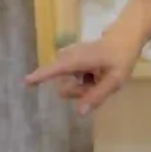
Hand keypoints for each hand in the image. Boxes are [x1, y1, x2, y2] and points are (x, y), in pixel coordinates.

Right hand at [26, 29, 142, 116]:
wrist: (125, 37)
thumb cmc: (121, 57)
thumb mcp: (114, 80)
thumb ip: (97, 96)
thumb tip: (78, 114)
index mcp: (77, 60)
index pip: (54, 70)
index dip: (39, 76)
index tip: (25, 82)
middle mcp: (68, 58)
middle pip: (64, 88)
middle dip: (78, 92)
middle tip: (97, 85)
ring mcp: (69, 58)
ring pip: (68, 84)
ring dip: (81, 88)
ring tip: (99, 78)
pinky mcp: (72, 59)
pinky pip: (71, 78)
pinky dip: (82, 81)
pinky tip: (95, 74)